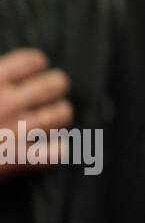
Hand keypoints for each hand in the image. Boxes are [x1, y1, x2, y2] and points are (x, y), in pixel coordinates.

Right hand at [0, 48, 72, 179]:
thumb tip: (2, 71)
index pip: (32, 61)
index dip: (37, 65)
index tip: (36, 70)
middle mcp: (8, 102)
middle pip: (54, 85)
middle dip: (55, 87)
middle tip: (52, 91)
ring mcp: (16, 131)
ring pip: (62, 115)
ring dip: (60, 115)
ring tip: (55, 117)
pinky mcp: (17, 161)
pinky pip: (56, 153)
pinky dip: (56, 151)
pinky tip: (50, 149)